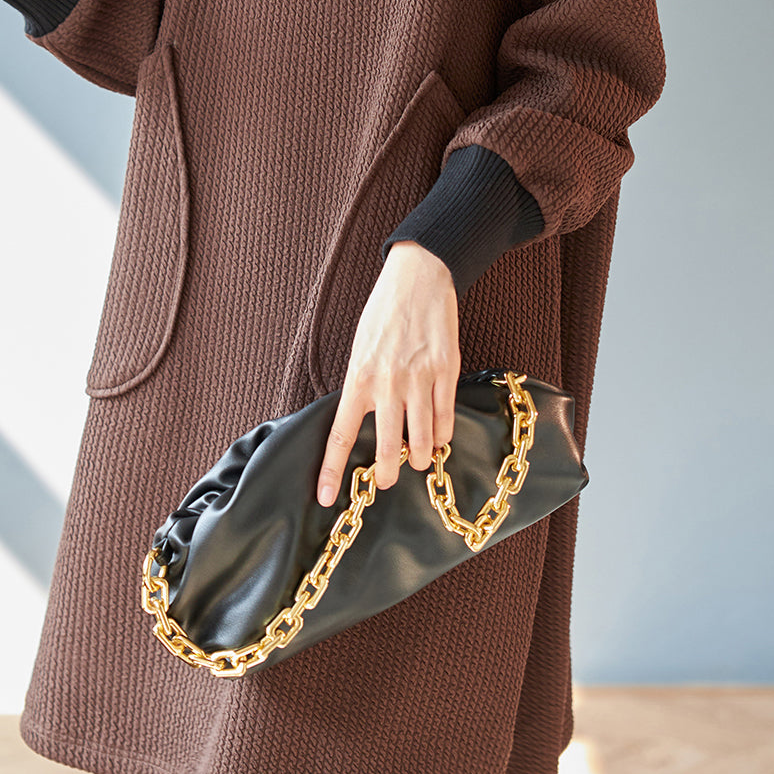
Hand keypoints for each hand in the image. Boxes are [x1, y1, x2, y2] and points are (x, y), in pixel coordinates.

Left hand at [315, 240, 460, 506]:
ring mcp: (420, 380)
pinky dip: (442, 436)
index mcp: (358, 377)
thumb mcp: (361, 349)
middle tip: (386, 480)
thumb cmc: (384, 313)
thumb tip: (366, 423)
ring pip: (422, 442)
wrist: (419, 277)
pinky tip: (438, 436)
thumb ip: (362, 387)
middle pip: (387, 450)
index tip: (326, 496)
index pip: (341, 435)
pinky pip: (445, 420)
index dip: (332, 470)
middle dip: (387, 475)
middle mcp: (388, 383)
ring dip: (419, 458)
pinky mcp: (447, 373)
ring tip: (417, 459)